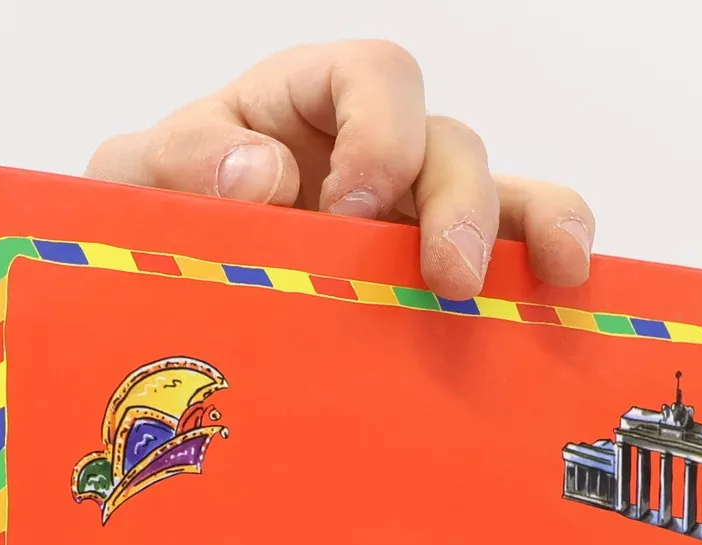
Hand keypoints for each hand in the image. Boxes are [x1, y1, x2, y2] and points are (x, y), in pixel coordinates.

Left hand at [87, 41, 593, 300]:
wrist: (165, 311)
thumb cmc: (159, 224)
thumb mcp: (134, 183)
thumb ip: (177, 162)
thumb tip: (265, 172)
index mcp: (305, 106)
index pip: (372, 75)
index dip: (379, 131)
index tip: (350, 206)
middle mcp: (375, 154)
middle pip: (448, 142)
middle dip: (456, 203)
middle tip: (443, 275)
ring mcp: (415, 221)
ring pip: (501, 195)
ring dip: (533, 228)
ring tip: (553, 275)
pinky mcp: (437, 283)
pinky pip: (514, 259)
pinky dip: (547, 269)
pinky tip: (567, 297)